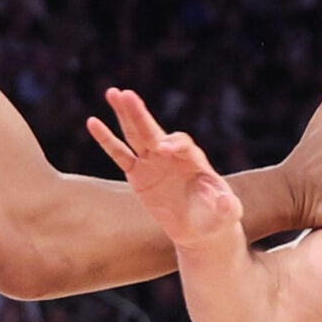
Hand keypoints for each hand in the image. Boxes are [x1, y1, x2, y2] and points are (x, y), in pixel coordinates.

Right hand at [89, 90, 244, 248]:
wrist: (200, 228)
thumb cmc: (216, 218)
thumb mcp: (226, 215)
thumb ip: (228, 207)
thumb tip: (228, 203)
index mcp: (194, 160)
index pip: (182, 145)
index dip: (174, 144)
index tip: (164, 150)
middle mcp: (171, 156)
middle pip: (154, 131)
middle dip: (141, 114)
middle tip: (128, 95)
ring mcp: (153, 163)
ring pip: (136, 135)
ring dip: (125, 114)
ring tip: (112, 92)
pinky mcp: (137, 174)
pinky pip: (120, 155)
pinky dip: (107, 139)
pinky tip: (93, 122)